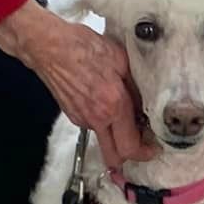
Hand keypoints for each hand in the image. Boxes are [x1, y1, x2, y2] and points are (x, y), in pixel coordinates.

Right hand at [0, 0, 153, 172]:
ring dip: (116, 135)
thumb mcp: (121, 60)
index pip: (130, 146)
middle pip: (114, 157)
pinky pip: (93, 126)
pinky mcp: (72, 115)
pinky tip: (106, 103)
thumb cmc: (83, 47)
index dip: (145, 153)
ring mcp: (81, 119)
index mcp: (113, 105)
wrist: (49, 46)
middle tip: (142, 144)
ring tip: (125, 114)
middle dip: (130, 156)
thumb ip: (136, 86)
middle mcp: (96, 118)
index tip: (154, 148)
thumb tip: (145, 104)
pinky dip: (103, 121)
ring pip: (104, 139)